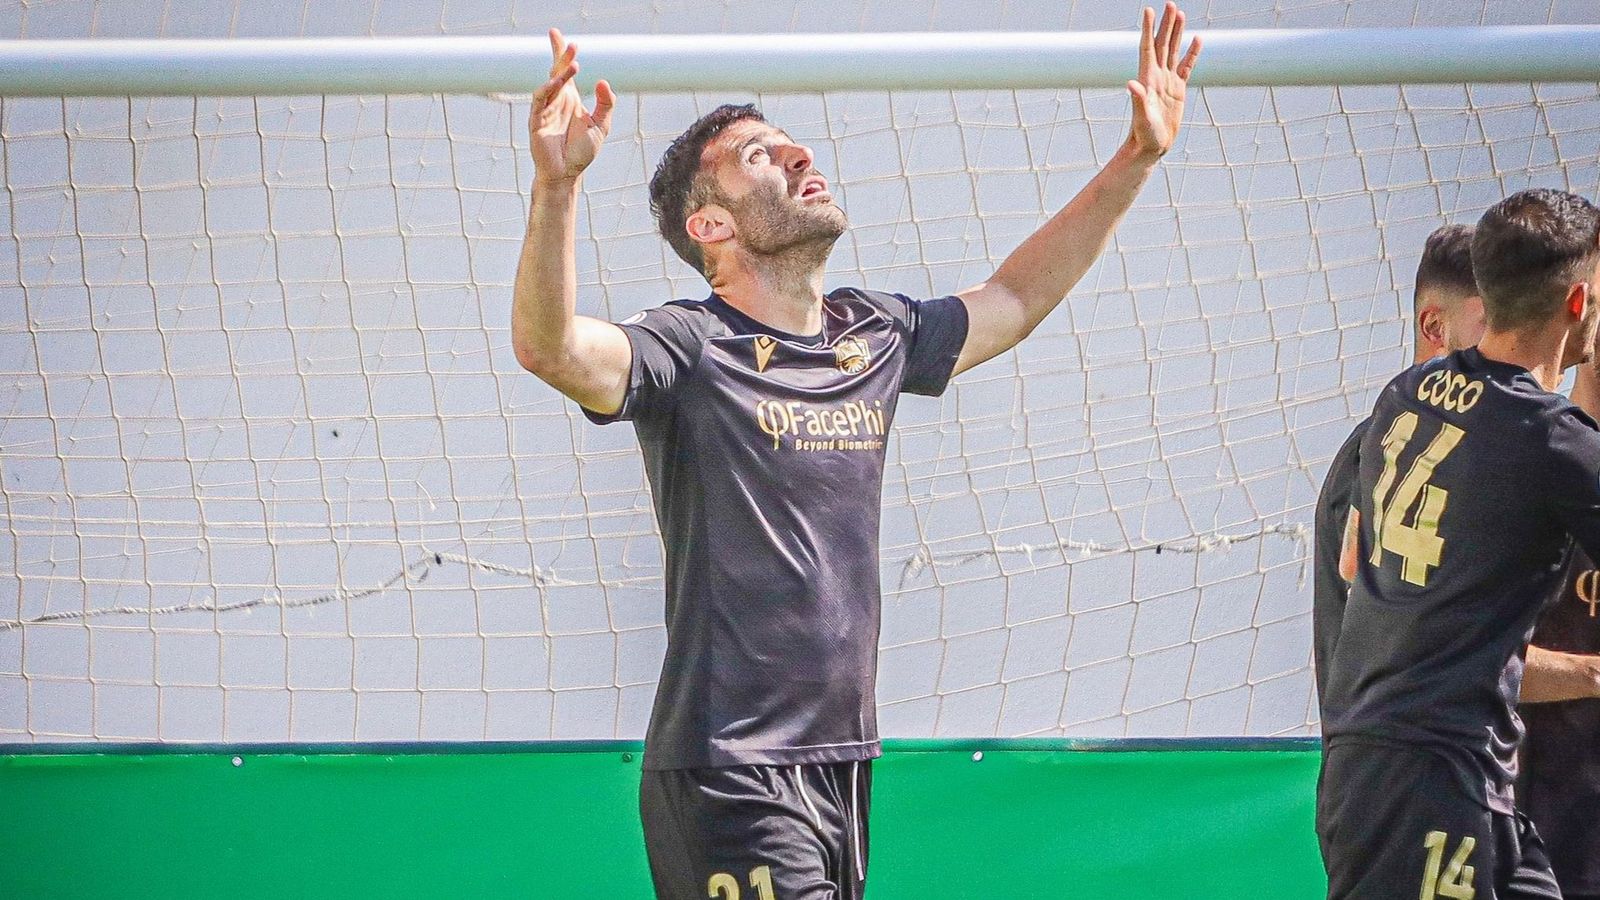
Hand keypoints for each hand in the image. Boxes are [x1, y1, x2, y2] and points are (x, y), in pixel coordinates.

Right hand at [530, 28, 615, 183]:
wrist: (567, 174)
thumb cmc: (581, 152)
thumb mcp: (601, 125)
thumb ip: (606, 104)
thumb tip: (603, 81)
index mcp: (570, 99)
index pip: (565, 71)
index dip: (562, 54)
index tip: (561, 36)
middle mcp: (557, 101)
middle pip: (556, 72)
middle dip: (562, 57)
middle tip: (572, 44)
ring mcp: (545, 110)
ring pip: (550, 84)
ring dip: (560, 73)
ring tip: (574, 64)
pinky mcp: (536, 121)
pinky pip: (540, 100)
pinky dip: (547, 90)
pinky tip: (557, 83)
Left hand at [1126, 3, 1200, 160]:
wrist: (1151, 147)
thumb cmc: (1144, 135)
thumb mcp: (1142, 118)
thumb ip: (1138, 100)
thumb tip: (1132, 84)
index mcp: (1147, 79)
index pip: (1147, 47)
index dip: (1148, 29)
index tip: (1148, 10)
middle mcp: (1156, 76)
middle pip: (1161, 44)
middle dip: (1165, 24)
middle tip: (1170, 4)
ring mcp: (1167, 81)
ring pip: (1173, 51)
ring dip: (1176, 33)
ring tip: (1180, 13)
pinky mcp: (1178, 89)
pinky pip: (1186, 66)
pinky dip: (1191, 53)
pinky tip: (1196, 40)